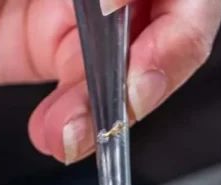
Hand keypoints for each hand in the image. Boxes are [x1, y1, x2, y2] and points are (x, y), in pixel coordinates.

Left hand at [0, 0, 220, 162]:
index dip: (171, 4)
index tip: (126, 10)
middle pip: (173, 12)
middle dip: (164, 57)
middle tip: (135, 90)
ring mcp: (75, 11)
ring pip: (139, 61)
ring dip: (120, 104)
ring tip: (76, 126)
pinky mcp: (48, 56)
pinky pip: (92, 97)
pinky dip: (86, 125)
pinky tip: (60, 135)